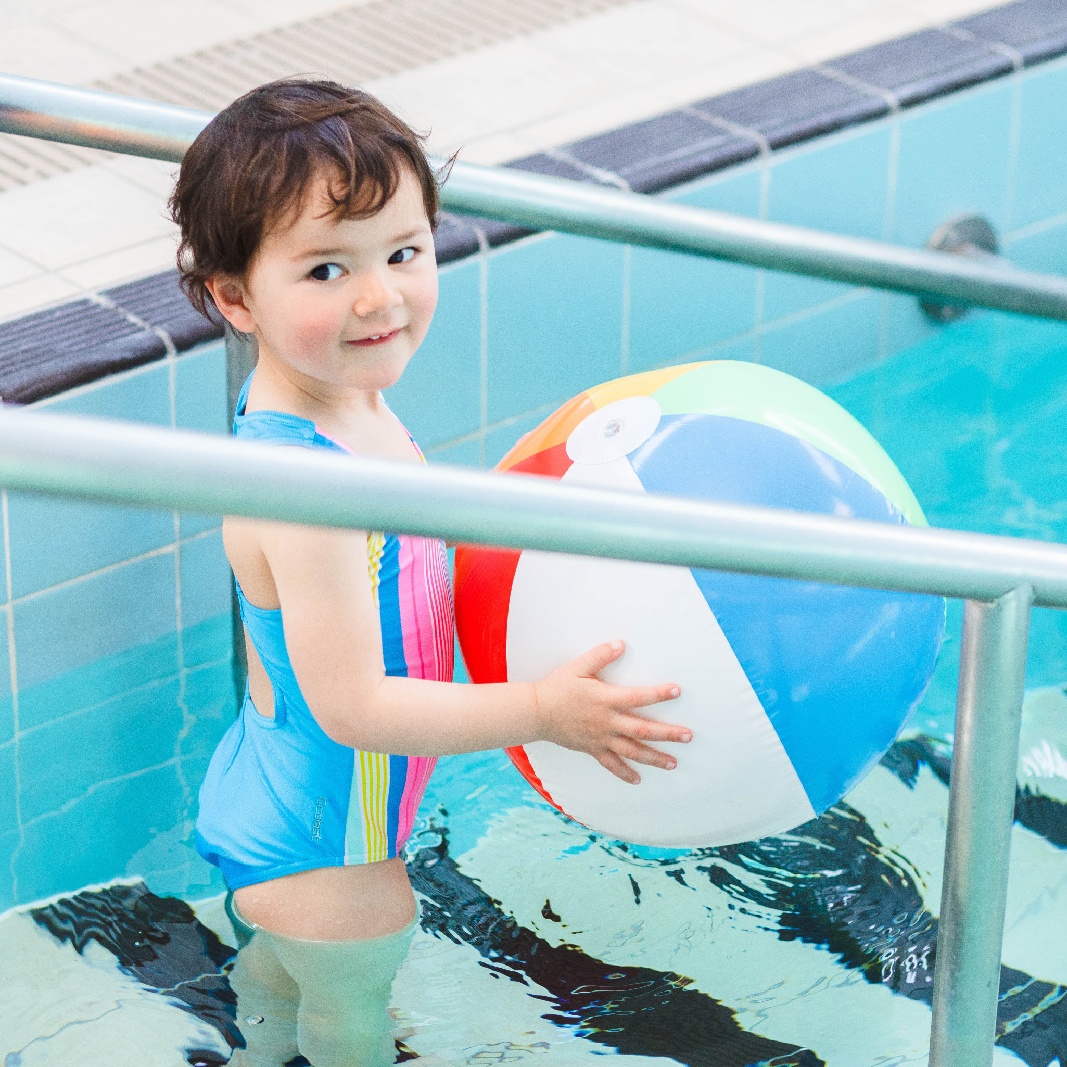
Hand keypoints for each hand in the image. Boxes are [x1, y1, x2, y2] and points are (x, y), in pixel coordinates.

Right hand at [532, 640, 688, 784]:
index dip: (659, 694)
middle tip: (688, 736)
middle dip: (668, 734)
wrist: (535, 712)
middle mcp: (607, 722)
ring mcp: (600, 738)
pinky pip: (611, 764)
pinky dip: (624, 773)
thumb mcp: (577, 666)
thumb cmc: (557, 687)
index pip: (638, 697)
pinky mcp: (592, 749)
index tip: (677, 691)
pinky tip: (638, 779)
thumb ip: (600, 656)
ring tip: (674, 763)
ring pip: (632, 751)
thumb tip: (621, 644)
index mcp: (606, 699)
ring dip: (654, 757)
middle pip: (643, 730)